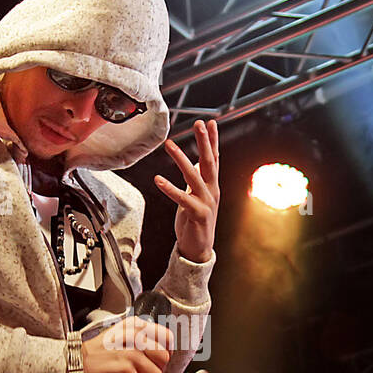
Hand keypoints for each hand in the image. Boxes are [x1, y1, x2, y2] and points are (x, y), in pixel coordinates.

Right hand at [80, 315, 173, 372]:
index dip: (165, 352)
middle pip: (164, 358)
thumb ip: (142, 339)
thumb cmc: (98, 354)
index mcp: (135, 326)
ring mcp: (129, 353)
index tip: (157, 360)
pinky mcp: (124, 370)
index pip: (167, 337)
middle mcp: (134, 336)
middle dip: (156, 370)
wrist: (77, 365)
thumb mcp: (121, 336)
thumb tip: (164, 351)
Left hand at [156, 119, 218, 262]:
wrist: (199, 249)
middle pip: (209, 162)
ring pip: (194, 177)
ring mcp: (206, 203)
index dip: (212, 140)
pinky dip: (170, 189)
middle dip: (205, 142)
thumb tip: (194, 162)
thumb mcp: (196, 196)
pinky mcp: (197, 215)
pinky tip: (158, 179)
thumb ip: (197, 179)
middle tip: (200, 123)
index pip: (214, 159)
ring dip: (181, 159)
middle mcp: (212, 191)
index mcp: (211, 186)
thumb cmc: (195, 222)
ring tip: (169, 145)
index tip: (211, 122)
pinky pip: (182, 199)